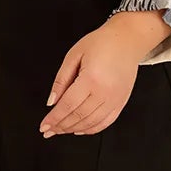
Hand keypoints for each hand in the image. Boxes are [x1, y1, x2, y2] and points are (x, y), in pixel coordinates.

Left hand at [39, 11, 170, 136]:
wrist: (127, 40)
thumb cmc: (102, 43)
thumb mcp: (74, 55)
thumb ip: (61, 80)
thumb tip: (51, 101)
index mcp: (91, 78)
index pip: (68, 105)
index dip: (54, 118)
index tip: (43, 126)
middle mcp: (105, 92)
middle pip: (78, 116)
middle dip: (61, 126)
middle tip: (49, 131)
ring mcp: (115, 99)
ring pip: (91, 123)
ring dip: (73, 129)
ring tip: (60, 130)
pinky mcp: (121, 102)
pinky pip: (105, 122)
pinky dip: (91, 129)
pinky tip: (79, 130)